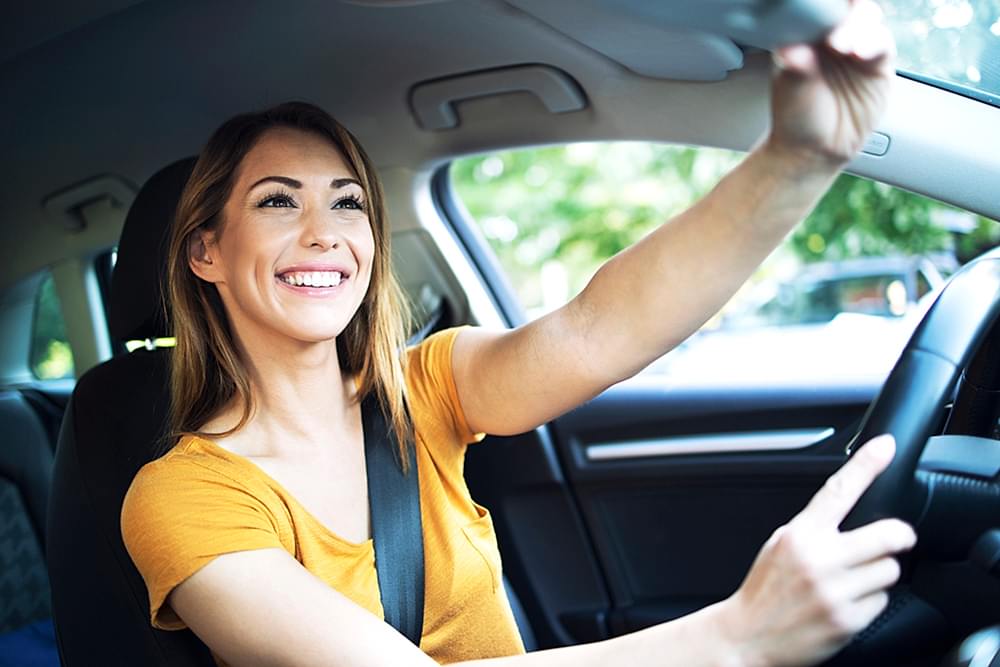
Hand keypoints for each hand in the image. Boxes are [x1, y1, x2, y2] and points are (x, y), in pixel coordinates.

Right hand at [719, 434, 916, 666]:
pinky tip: (847, 604)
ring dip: (880, 574)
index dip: (865, 465)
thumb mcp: (780, 545)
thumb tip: (849, 510)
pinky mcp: (848, 621)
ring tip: (854, 581)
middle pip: (888, 534)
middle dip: (898, 536)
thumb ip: (814, 528)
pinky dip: (871, 602)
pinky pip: (882, 602)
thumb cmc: (765, 589)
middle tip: (897, 538)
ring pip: (890, 570)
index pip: (838, 490)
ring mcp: (836, 592)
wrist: (748, 636)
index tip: (885, 446)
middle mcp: (819, 560)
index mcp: (799, 535)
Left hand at [767, 0, 896, 165]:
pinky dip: (873, 43)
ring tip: (843, 45)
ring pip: (865, 18)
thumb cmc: (795, 115)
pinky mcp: (877, 62)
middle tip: (831, 28)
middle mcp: (831, 33)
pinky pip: (881, 44)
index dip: (820, 3)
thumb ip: (795, 65)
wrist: (815, 149)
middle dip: (842, 9)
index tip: (818, 4)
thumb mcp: (790, 88)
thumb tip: (792, 50)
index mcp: (803, 31)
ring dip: (857, 26)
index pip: (815, 5)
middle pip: (844, 6)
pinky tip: (861, 52)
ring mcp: (856, 44)